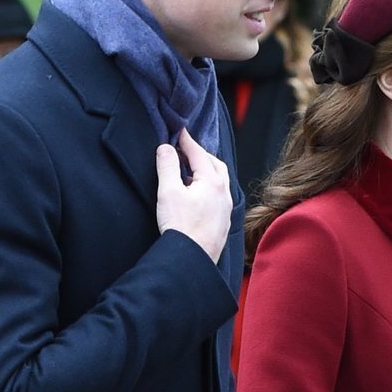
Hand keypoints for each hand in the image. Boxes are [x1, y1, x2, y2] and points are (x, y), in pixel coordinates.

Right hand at [155, 128, 231, 262]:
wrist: (192, 259)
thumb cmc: (181, 227)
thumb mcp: (168, 191)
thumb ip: (167, 166)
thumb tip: (166, 148)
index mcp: (212, 182)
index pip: (199, 153)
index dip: (187, 141)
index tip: (179, 132)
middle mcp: (224, 193)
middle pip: (215, 165)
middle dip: (201, 155)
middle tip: (185, 151)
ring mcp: (226, 209)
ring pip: (220, 181)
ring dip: (207, 171)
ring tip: (192, 172)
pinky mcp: (223, 222)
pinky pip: (220, 197)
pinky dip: (210, 188)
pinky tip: (199, 195)